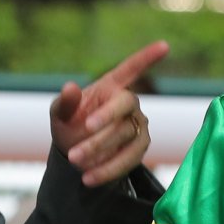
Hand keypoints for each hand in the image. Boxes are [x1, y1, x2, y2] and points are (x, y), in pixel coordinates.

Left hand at [51, 40, 166, 185]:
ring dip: (99, 149)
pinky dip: (107, 169)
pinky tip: (88, 178)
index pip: (131, 68)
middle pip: (124, 106)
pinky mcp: (139, 148)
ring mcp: (137, 126)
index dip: (147, 57)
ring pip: (125, 135)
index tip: (164, 45)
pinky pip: (128, 159)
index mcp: (111, 86)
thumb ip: (64, 102)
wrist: (75, 154)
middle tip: (82, 132)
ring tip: (75, 161)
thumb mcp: (59, 114)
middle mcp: (129, 104)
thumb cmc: (70, 125)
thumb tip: (70, 87)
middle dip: (104, 120)